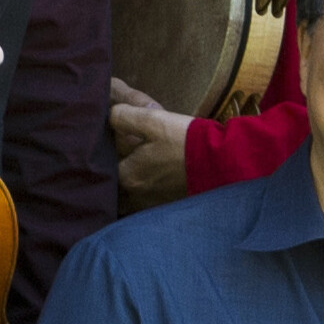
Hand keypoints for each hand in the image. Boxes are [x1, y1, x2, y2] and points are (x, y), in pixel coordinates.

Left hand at [110, 79, 190, 210]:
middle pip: (113, 188)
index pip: (101, 167)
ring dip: (126, 188)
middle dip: (111, 175)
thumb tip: (109, 115)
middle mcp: (135, 197)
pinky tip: (150, 182)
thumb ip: (124, 117)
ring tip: (132, 171)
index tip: (103, 144)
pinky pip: (145, 204)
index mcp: (127, 177)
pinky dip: (143, 194)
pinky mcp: (168, 208)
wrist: (223, 163)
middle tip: (114, 159)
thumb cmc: (185, 141)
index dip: (100, 154)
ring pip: (127, 199)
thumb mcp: (153, 120)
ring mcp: (152, 205)